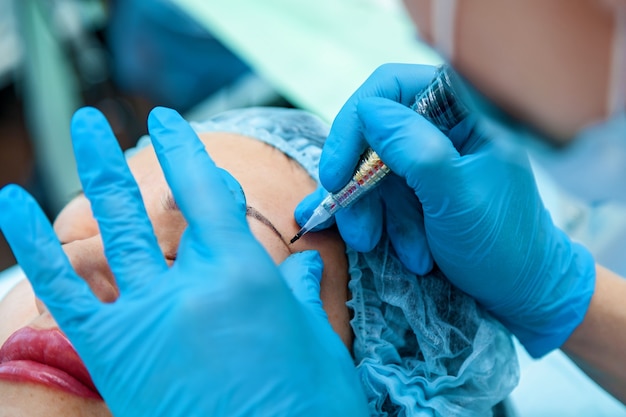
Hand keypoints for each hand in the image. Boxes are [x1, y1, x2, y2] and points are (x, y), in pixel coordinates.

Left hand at [0, 107, 366, 415]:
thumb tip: (303, 261)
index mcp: (245, 274)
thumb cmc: (308, 405)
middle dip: (125, 156)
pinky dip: (34, 247)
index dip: (186, 152)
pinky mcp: (114, 354)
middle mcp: (192, 284)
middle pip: (154, 207)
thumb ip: (301, 291)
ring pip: (112, 232)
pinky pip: (64, 291)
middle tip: (102, 121)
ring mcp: (147, 316)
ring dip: (93, 175)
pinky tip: (12, 204)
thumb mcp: (318, 341)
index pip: (208, 194)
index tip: (169, 127)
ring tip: (79, 130)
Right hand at [296, 64, 595, 356]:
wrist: (523, 292)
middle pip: (373, 133)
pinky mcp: (420, 191)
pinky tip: (396, 250)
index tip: (337, 173)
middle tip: (358, 231)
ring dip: (369, 213)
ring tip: (380, 248)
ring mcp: (429, 162)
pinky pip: (382, 197)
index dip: (355, 122)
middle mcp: (442, 130)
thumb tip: (367, 110)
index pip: (394, 87)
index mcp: (463, 115)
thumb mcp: (457, 200)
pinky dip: (380, 224)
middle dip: (359, 184)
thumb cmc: (502, 244)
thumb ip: (416, 151)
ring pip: (371, 170)